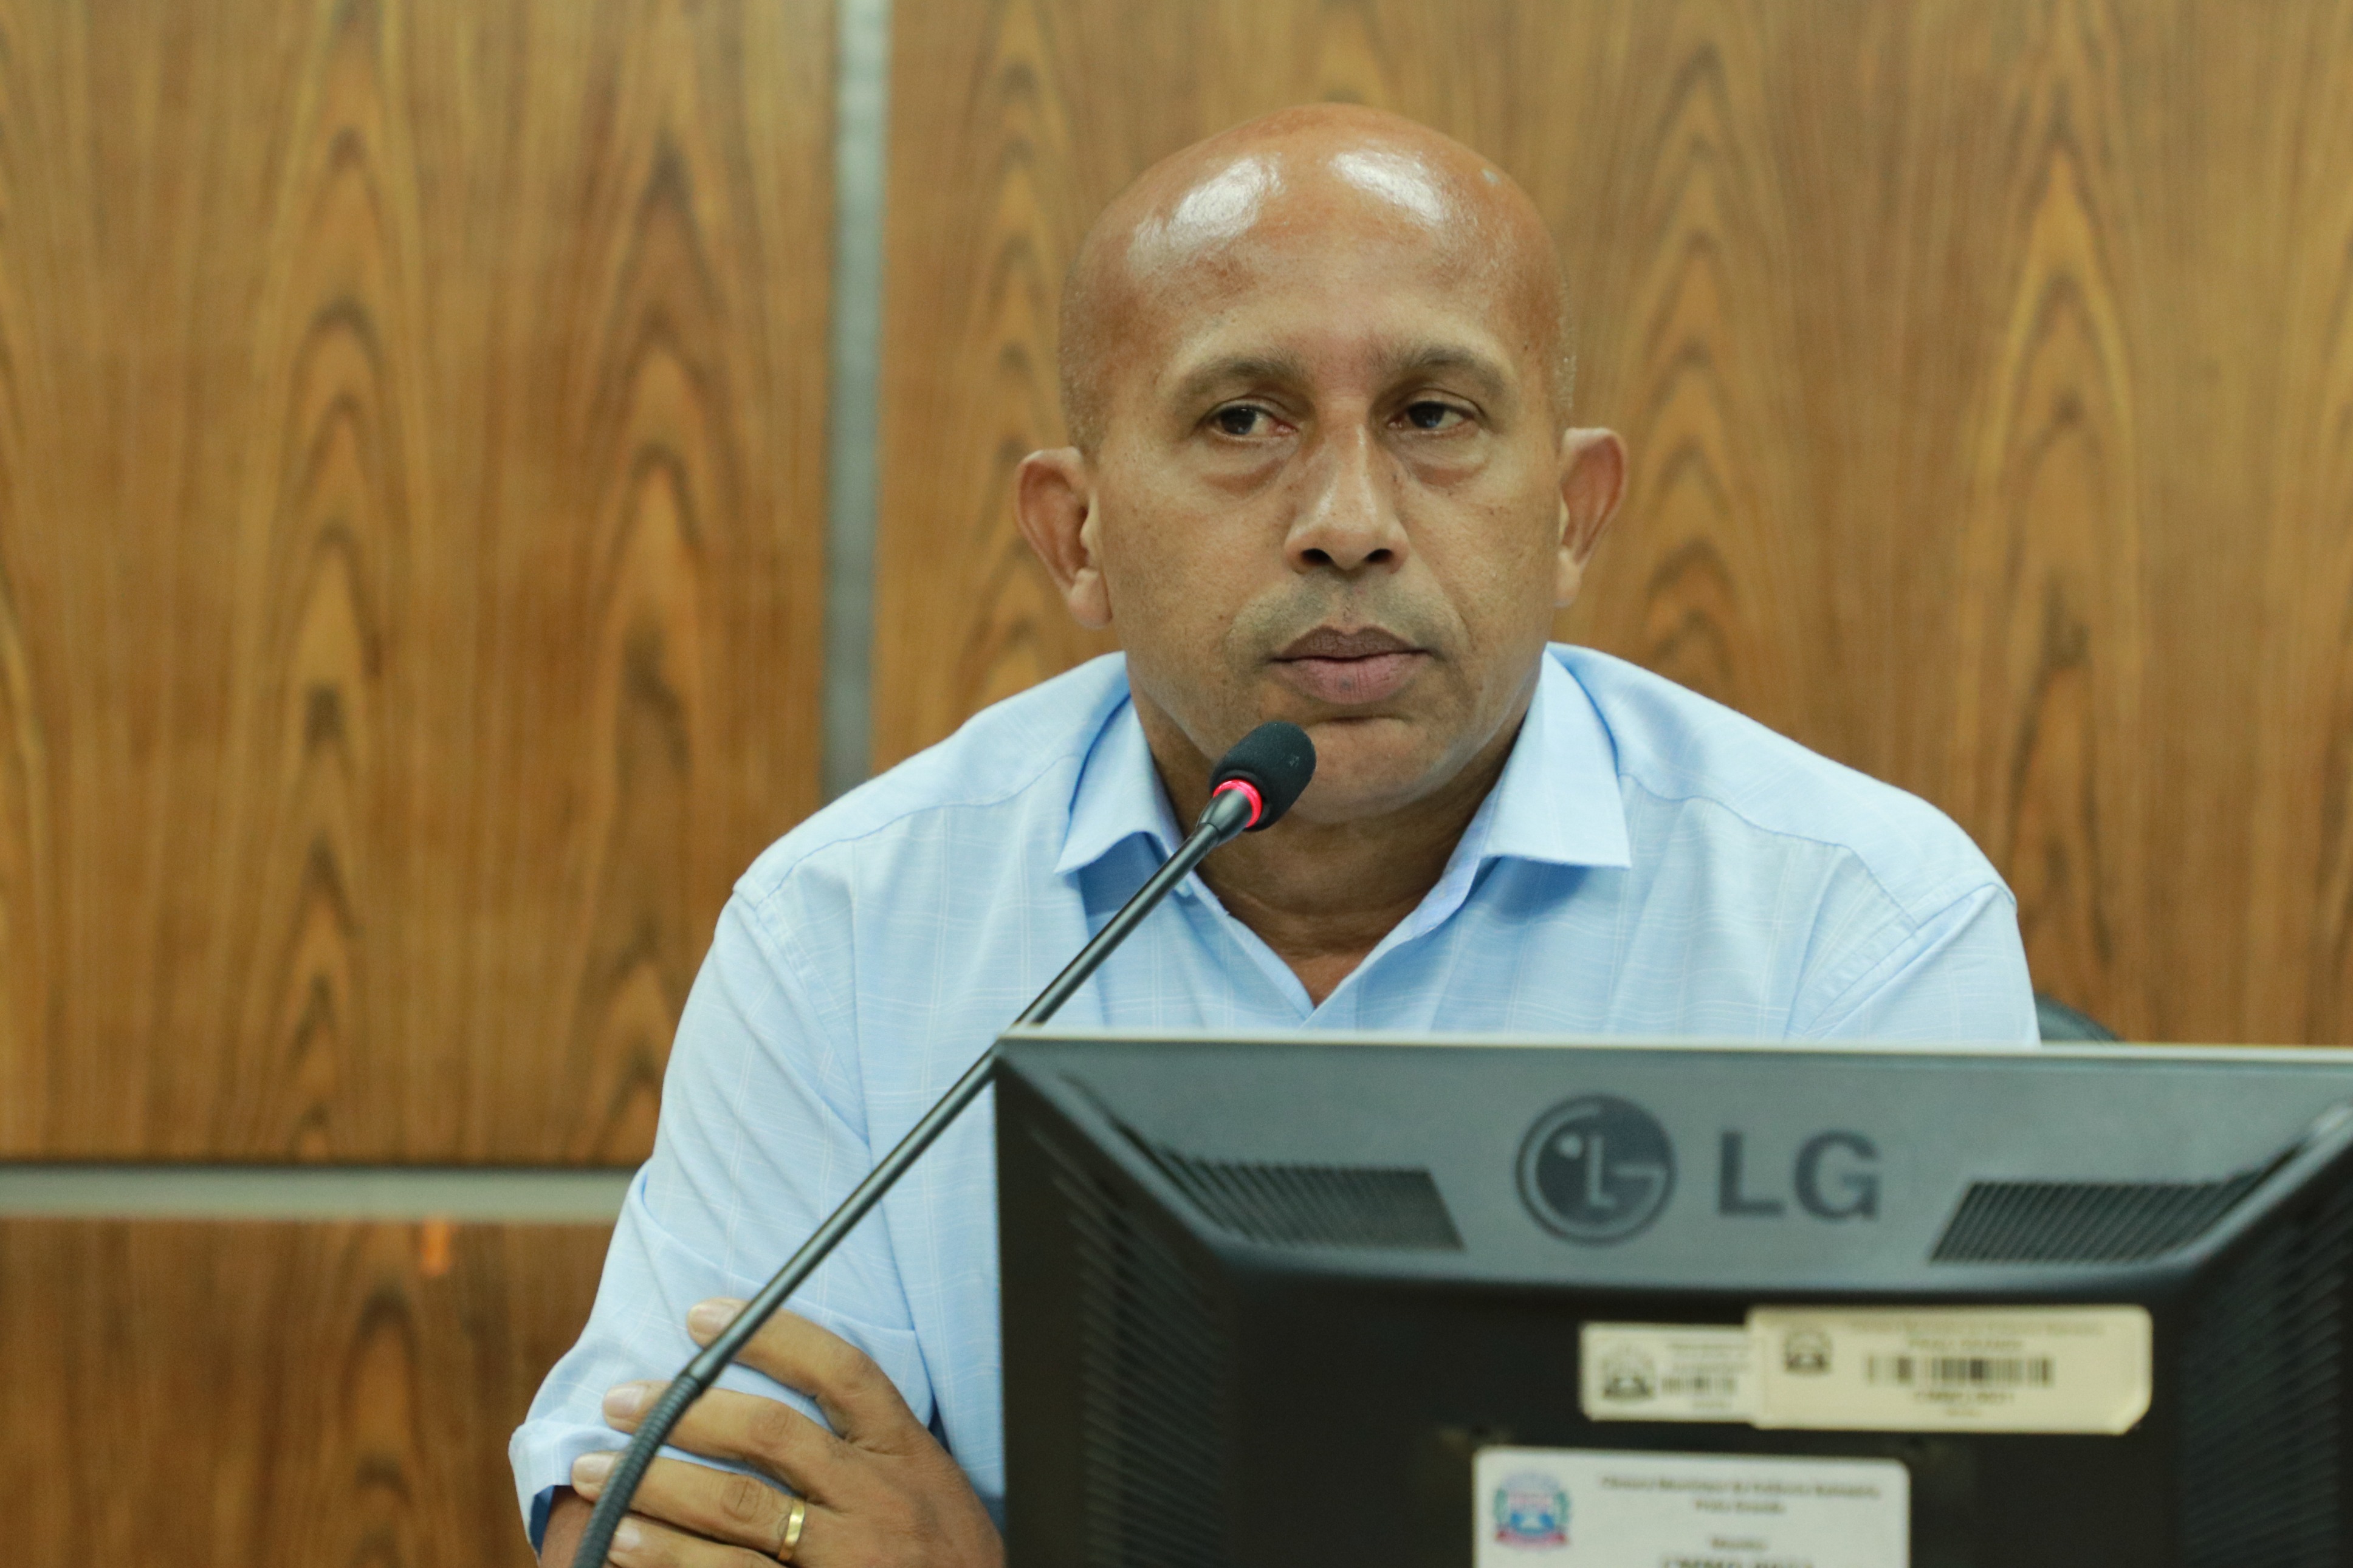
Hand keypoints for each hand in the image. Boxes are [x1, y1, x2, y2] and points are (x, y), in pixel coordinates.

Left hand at [562, 1300, 1001, 1566]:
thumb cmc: (944, 1559)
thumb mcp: (925, 1486)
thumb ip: (864, 1449)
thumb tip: (766, 1402)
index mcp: (907, 1455)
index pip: (842, 1373)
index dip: (771, 1335)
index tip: (701, 1315)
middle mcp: (878, 1500)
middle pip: (774, 1435)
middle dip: (686, 1410)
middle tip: (622, 1401)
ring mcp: (848, 1558)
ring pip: (743, 1509)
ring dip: (659, 1485)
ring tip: (597, 1470)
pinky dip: (671, 1559)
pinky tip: (624, 1542)